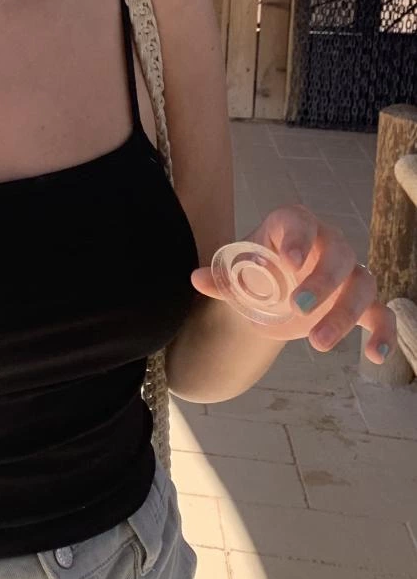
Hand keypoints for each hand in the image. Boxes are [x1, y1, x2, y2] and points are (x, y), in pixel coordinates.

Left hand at [192, 206, 395, 362]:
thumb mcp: (235, 274)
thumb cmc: (254, 272)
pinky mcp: (361, 302)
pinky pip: (380, 313)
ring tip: (316, 343)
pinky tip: (374, 356)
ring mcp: (348, 272)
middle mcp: (326, 242)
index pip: (299, 222)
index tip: (290, 260)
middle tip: (299, 306)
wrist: (270, 294)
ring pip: (363, 283)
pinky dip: (383, 333)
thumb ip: (220, 278)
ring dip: (344, 313)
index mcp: (291, 226)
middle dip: (323, 280)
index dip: (299, 237)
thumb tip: (196, 278)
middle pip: (338, 253)